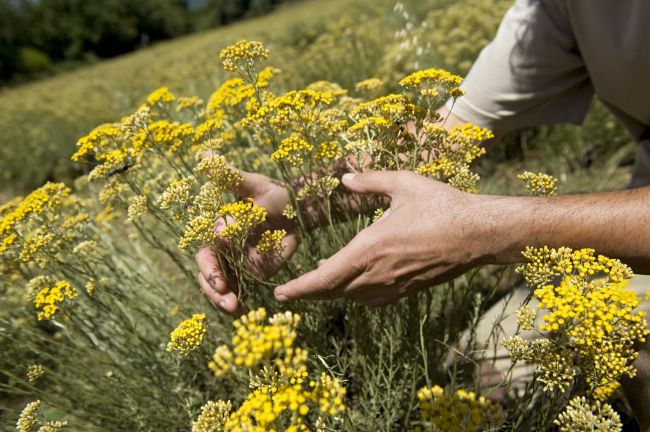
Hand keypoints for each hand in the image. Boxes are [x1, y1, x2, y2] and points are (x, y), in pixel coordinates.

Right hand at [196, 170, 298, 314]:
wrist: (297, 209)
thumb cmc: (273, 192)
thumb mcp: (252, 184)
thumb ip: (229, 176)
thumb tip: (207, 155)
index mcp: (216, 229)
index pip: (205, 252)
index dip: (209, 267)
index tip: (219, 278)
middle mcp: (222, 249)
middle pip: (209, 275)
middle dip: (214, 290)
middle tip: (227, 300)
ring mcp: (236, 263)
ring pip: (222, 287)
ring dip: (223, 301)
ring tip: (236, 310)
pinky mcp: (252, 273)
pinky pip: (241, 291)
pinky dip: (240, 303)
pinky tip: (244, 314)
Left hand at [273, 170, 491, 305]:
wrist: (478, 234)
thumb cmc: (442, 205)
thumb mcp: (404, 184)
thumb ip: (370, 181)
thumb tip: (344, 179)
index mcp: (369, 248)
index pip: (323, 279)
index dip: (299, 289)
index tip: (279, 293)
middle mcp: (377, 273)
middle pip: (332, 293)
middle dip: (308, 293)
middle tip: (290, 291)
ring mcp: (393, 286)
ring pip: (351, 297)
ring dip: (332, 291)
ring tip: (319, 281)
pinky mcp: (408, 290)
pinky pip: (372, 299)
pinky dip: (355, 294)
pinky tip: (354, 285)